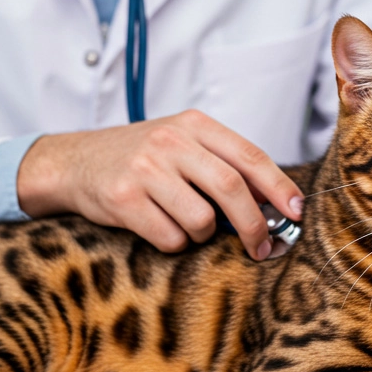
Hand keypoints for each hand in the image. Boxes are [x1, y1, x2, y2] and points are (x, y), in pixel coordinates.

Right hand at [17, 110, 303, 260]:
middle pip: (231, 188)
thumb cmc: (141, 157)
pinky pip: (170, 237)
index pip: (249, 156)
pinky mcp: (123, 198)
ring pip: (201, 220)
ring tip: (185, 223)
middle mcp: (171, 141)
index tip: (297, 212)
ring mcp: (145, 168)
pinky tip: (158, 227)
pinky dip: (173, 242)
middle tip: (262, 247)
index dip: (279, 187)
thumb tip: (274, 205)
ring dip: (202, 235)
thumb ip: (222, 164)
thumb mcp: (182, 144)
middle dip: (254, 225)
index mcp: (194, 125)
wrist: (74, 162)